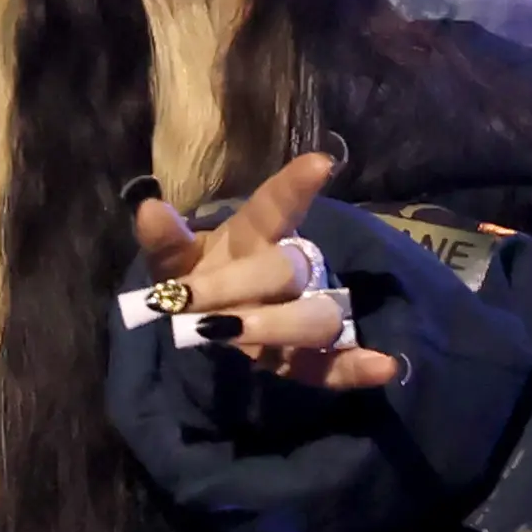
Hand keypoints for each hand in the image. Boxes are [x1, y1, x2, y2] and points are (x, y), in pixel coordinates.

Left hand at [130, 153, 405, 392]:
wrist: (206, 329)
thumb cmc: (198, 280)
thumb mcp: (174, 261)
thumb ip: (164, 241)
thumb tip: (149, 209)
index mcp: (253, 239)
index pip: (273, 207)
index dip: (293, 187)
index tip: (320, 164)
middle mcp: (286, 271)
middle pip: (283, 269)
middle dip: (236, 283)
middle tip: (190, 302)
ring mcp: (301, 314)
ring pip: (312, 315)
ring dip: (279, 324)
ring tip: (233, 332)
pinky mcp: (307, 358)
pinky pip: (334, 364)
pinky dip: (355, 367)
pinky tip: (383, 365)